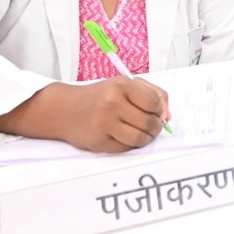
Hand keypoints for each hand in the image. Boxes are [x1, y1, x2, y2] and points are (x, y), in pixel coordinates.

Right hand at [45, 76, 171, 152]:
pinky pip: (125, 148)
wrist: (65, 109)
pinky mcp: (99, 141)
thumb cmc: (100, 96)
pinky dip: (129, 145)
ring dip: (145, 139)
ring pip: (140, 139)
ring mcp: (104, 123)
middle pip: (149, 123)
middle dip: (155, 127)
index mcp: (121, 85)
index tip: (157, 113)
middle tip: (152, 126)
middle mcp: (112, 103)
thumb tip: (168, 115)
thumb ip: (152, 94)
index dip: (159, 110)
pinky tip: (123, 136)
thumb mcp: (125, 84)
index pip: (154, 102)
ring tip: (141, 133)